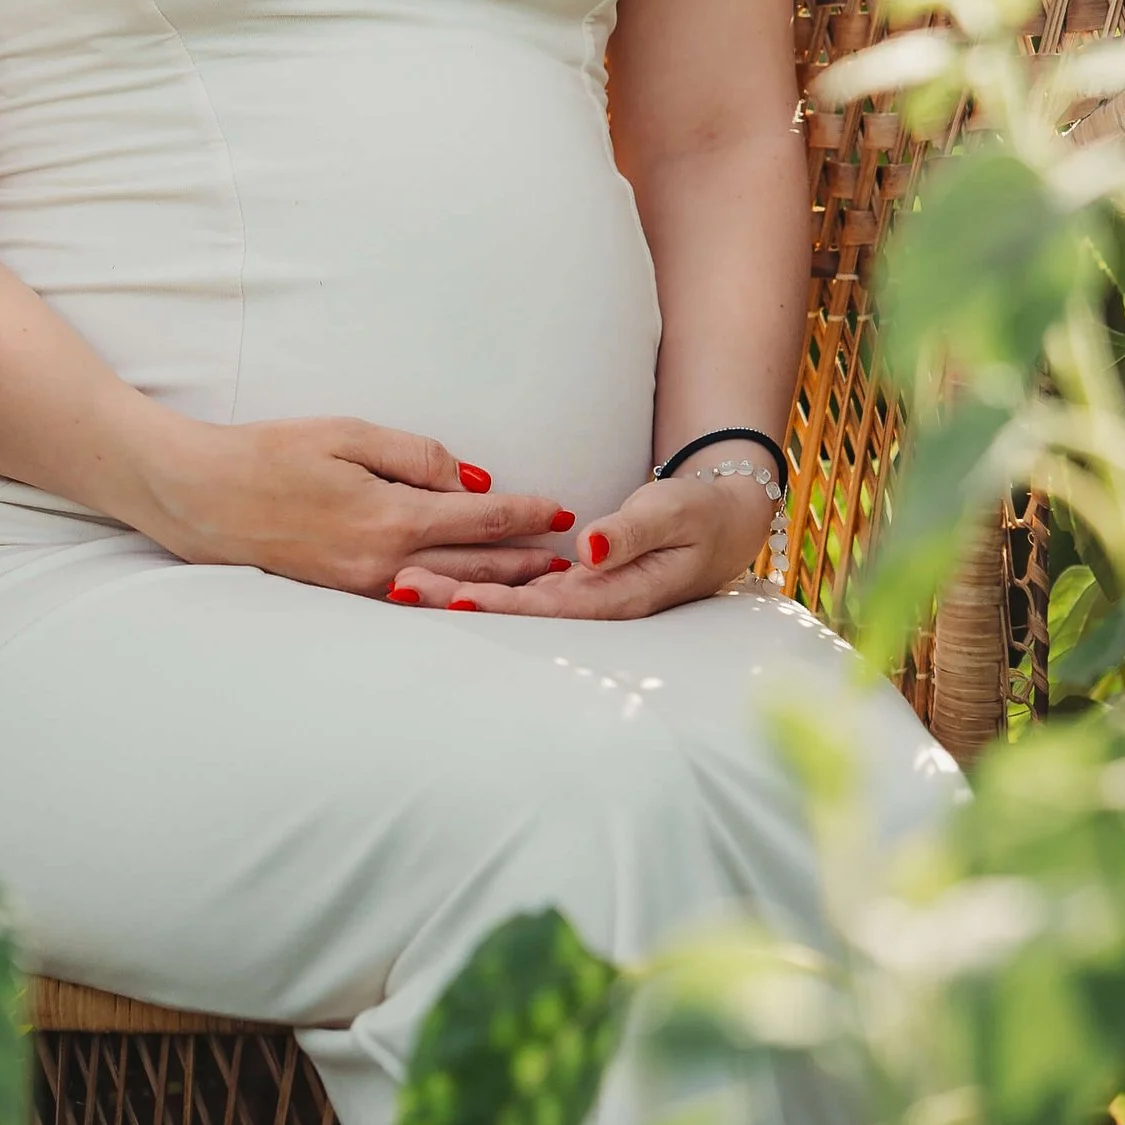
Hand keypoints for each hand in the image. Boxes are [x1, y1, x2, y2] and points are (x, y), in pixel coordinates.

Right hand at [135, 413, 575, 597]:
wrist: (199, 497)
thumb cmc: (269, 454)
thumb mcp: (346, 434)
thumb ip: (416, 456)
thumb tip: (472, 478)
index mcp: (391, 518)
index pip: (480, 517)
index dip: (526, 513)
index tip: (562, 511)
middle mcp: (385, 563)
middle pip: (475, 564)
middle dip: (526, 561)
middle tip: (570, 559)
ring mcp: (364, 587)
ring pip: (448, 588)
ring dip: (496, 584)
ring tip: (537, 583)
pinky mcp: (344, 594)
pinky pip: (413, 598)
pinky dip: (451, 594)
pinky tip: (469, 594)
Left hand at [397, 467, 773, 618]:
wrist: (723, 521)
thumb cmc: (698, 514)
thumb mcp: (672, 513)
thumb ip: (631, 532)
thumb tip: (588, 549)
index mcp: (617, 595)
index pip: (545, 605)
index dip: (497, 604)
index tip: (451, 599)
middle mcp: (593, 602)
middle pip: (517, 611)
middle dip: (457, 600)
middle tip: (401, 589)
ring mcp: (582, 594)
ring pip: (512, 600)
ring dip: (458, 593)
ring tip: (402, 587)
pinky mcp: (576, 580)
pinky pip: (522, 587)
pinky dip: (480, 584)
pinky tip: (440, 583)